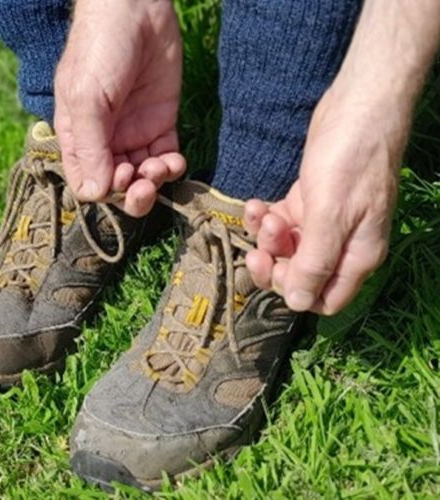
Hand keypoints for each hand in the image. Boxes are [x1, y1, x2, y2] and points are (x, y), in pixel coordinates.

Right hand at [54, 0, 184, 215]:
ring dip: (153, 181)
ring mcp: (134, 134)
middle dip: (132, 194)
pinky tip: (174, 161)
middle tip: (144, 186)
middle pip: (117, 187)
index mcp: (77, 138)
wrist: (137, 10)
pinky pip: (166, 159)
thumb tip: (95, 194)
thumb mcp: (86, 98)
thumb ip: (89, 146)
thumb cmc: (100, 49)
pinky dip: (172, 167)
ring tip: (160, 166)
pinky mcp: (160, 125)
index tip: (119, 176)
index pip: (87, 182)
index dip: (105, 191)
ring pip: (143, 177)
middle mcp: (105, 141)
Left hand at [244, 84, 408, 314]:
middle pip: (299, 275)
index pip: (323, 299)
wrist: (358, 106)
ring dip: (267, 236)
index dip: (295, 291)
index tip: (276, 267)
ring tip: (262, 211)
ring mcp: (323, 223)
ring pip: (286, 248)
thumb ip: (315, 261)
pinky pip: (280, 222)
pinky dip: (264, 217)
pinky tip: (255, 203)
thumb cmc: (351, 159)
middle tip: (257, 248)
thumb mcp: (332, 214)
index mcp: (355, 256)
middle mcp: (340, 245)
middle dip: (274, 263)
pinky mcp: (308, 202)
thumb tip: (298, 303)